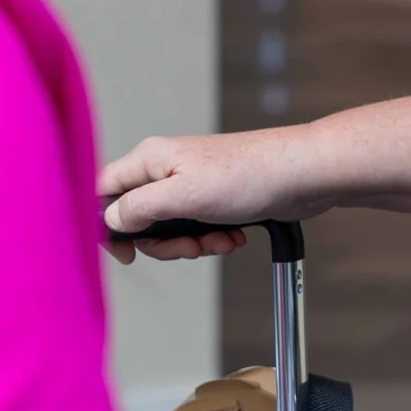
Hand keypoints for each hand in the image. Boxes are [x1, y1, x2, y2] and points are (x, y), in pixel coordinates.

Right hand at [98, 128, 320, 263]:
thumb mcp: (184, 196)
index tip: (126, 251)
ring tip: (219, 241)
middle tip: (188, 248)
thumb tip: (109, 220)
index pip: (105, 190)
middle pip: (136, 218)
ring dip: (191, 245)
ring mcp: (193, 183)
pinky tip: (233, 238)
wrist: (305, 174)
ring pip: (169, 228)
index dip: (105, 224)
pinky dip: (212, 239)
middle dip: (161, 243)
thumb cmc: (250, 175)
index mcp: (152, 159)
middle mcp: (168, 169)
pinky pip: (198, 229)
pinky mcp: (216, 198)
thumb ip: (139, 209)